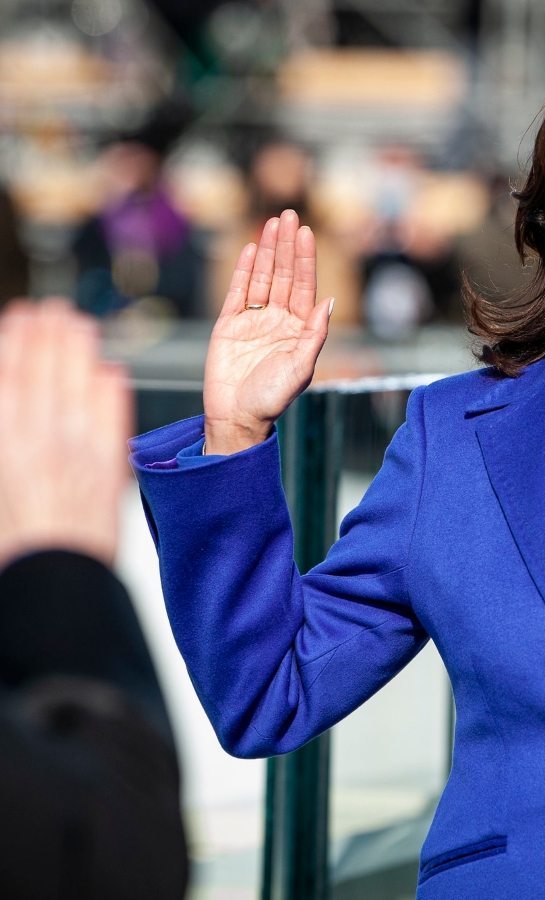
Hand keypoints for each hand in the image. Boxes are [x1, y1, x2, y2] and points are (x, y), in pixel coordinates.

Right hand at [0, 298, 131, 568]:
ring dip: (79, 351)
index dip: (17, 342)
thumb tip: (15, 400)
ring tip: (78, 324)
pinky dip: (110, 391)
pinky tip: (111, 372)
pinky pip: (112, 418)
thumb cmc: (16, 538)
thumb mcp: (1, 482)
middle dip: (49, 335)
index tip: (22, 317)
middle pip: (45, 371)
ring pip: (79, 384)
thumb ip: (9, 432)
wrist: (53, 579)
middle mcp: (40, 437)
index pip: (10, 376)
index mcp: (3, 439)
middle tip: (54, 310)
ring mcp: (78, 450)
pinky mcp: (109, 468)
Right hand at [203, 209, 333, 453]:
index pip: (304, 286)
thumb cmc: (273, 398)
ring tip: (272, 222)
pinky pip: (238, 292)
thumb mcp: (301, 367)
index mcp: (298, 329)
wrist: (237, 416)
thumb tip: (328, 302)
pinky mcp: (228, 324)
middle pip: (284, 275)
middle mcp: (278, 320)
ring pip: (262, 278)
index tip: (307, 232)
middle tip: (289, 214)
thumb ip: (314, 335)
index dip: (305, 259)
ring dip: (267, 250)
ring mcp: (253, 320)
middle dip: (287, 245)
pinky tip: (252, 249)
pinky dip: (244, 270)